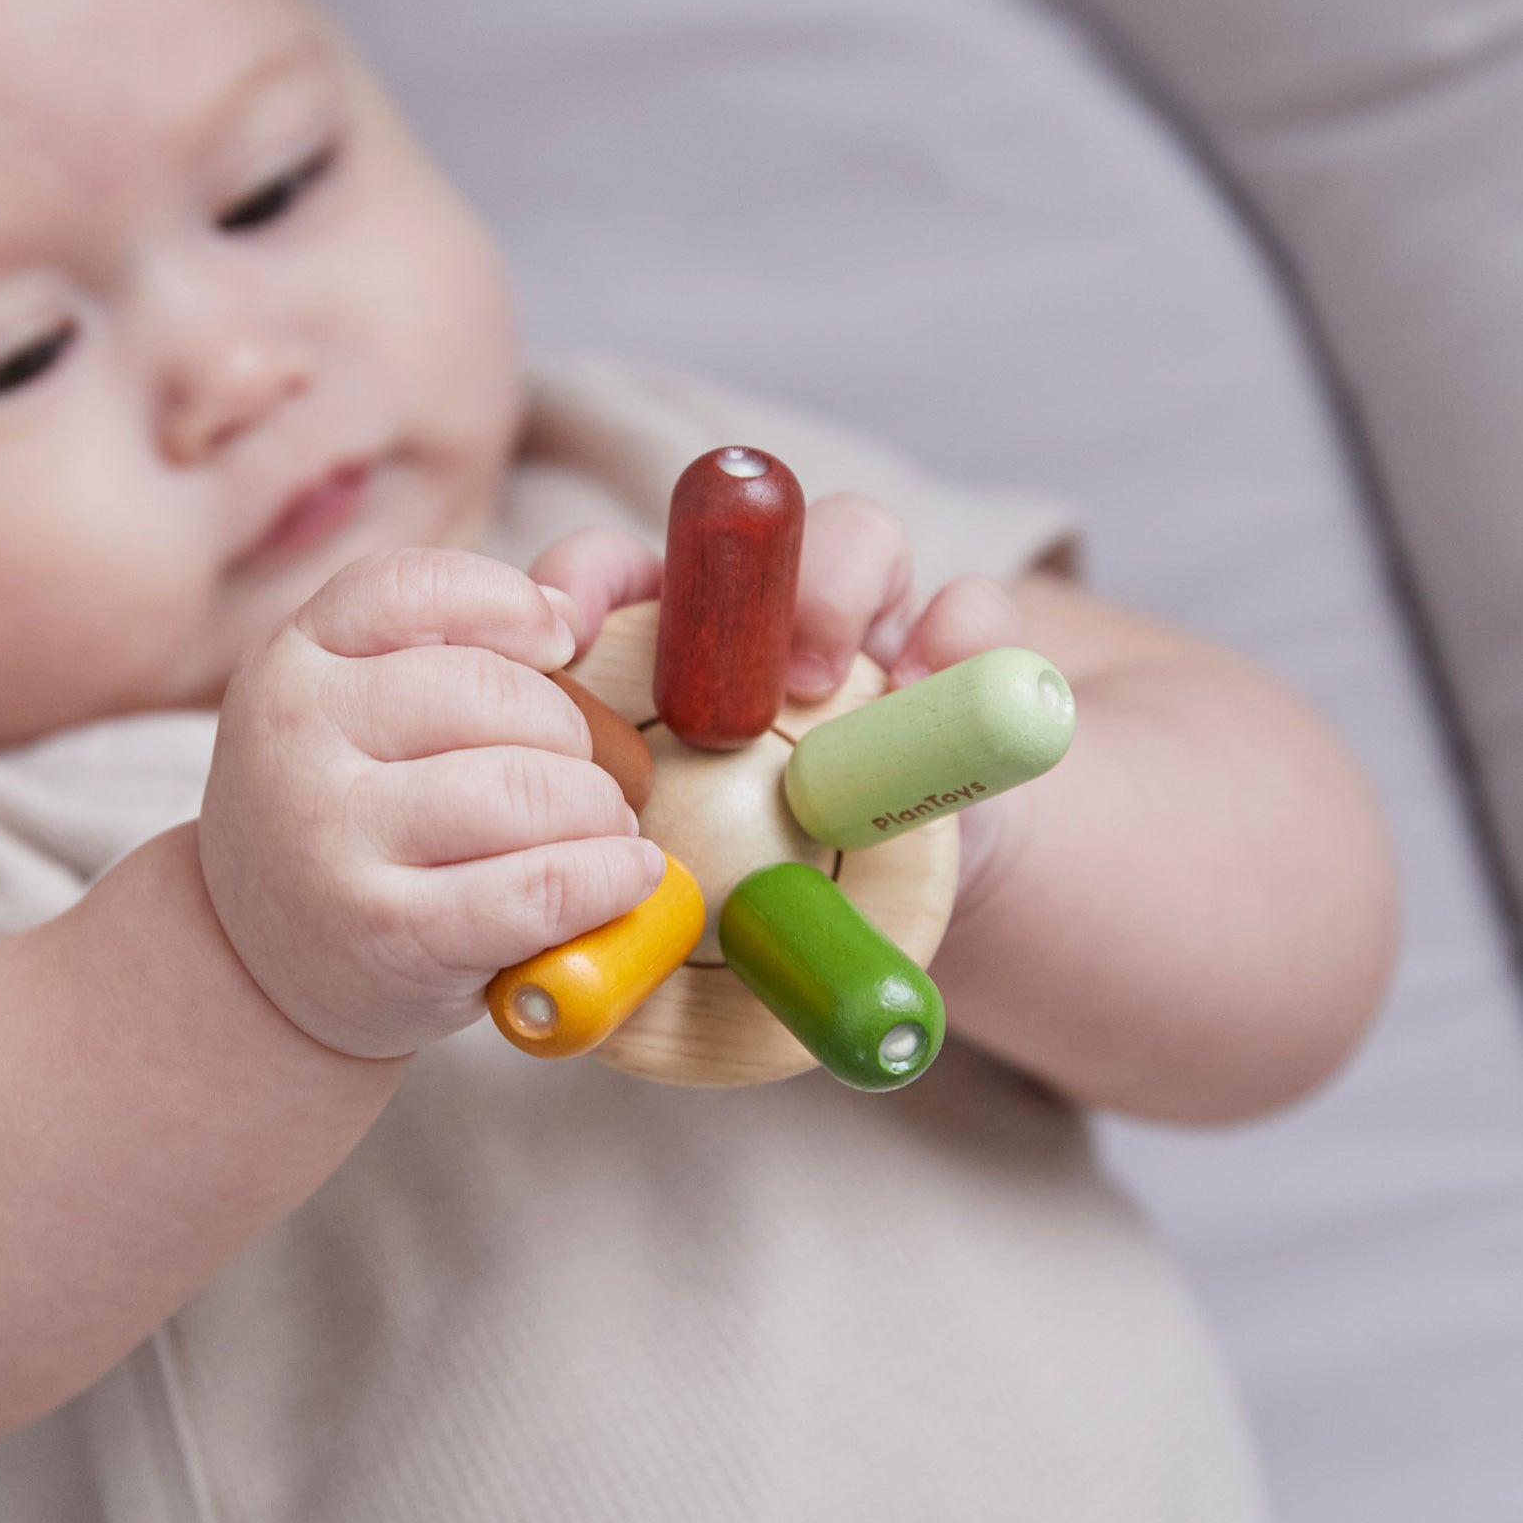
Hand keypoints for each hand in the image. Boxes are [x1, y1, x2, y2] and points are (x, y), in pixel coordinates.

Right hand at [198, 548, 667, 1059]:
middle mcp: (296, 737)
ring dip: (600, 810)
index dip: (513, 606)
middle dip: (576, 734)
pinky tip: (626, 874)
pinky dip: (610, 878)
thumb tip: (588, 596)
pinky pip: (541, 886)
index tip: (561, 644)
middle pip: (494, 693)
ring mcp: (332, 838)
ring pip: (526, 790)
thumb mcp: (380, 706)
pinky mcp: (389, 934)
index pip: (419, 590)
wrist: (262, 969)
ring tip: (601, 830)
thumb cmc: (362, 817)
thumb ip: (488, 623)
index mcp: (296, 659)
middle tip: (586, 777)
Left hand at [530, 496, 1029, 904]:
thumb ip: (621, 921)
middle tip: (734, 667)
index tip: (568, 618)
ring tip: (825, 684)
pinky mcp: (955, 660)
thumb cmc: (750, 908)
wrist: (877, 912)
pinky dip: (962, 631)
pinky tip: (934, 683)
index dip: (590, 577)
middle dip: (740, 569)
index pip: (615, 579)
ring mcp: (861, 633)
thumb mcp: (670, 917)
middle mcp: (761, 632)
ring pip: (858, 539)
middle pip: (745, 539)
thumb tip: (548, 983)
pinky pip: (974, 611)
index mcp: (667, 672)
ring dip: (842, 586)